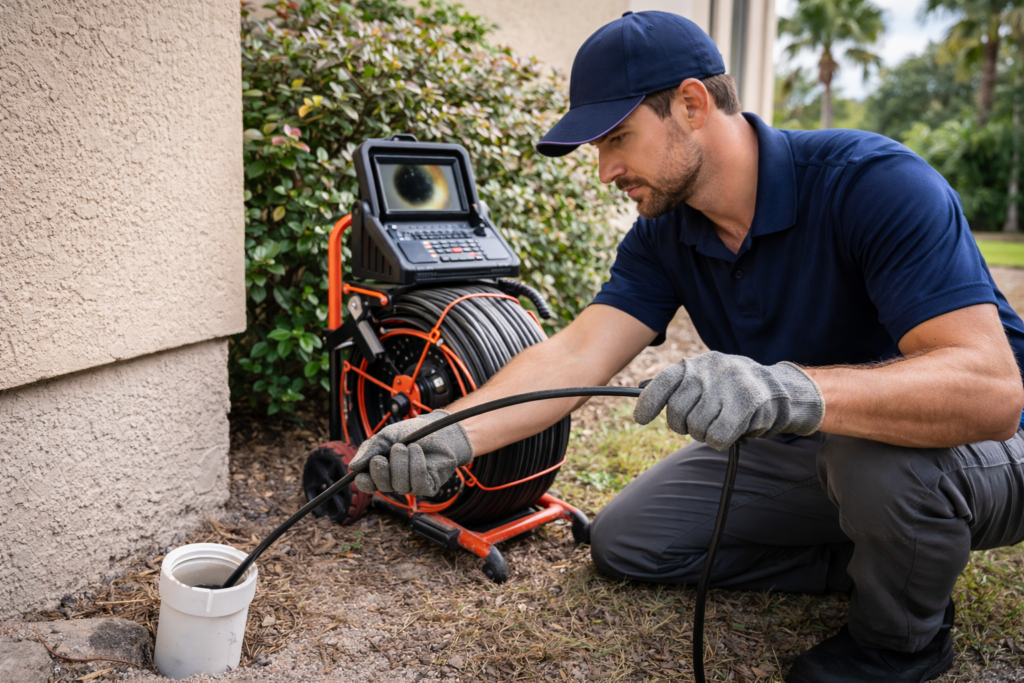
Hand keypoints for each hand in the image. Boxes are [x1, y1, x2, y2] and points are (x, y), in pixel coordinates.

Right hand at [348, 410, 474, 495]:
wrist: (437, 428)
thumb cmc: (411, 433)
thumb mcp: (386, 436)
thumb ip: (369, 450)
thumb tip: (352, 467)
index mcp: (380, 470)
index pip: (366, 485)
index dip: (364, 481)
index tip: (363, 470)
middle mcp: (394, 481)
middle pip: (382, 486)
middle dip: (384, 468)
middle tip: (394, 448)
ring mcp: (411, 486)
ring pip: (400, 485)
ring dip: (403, 462)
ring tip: (409, 445)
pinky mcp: (427, 486)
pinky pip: (417, 483)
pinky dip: (416, 464)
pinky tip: (417, 451)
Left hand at [634, 351, 824, 449]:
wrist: (782, 390)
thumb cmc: (734, 390)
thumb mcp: (706, 378)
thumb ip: (679, 386)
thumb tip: (641, 393)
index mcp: (696, 364)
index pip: (664, 382)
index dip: (648, 403)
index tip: (640, 420)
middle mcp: (709, 371)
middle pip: (677, 413)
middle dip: (685, 426)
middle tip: (700, 425)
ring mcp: (727, 386)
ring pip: (697, 428)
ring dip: (706, 434)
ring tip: (721, 424)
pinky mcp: (745, 404)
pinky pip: (717, 437)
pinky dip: (720, 441)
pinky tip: (731, 431)